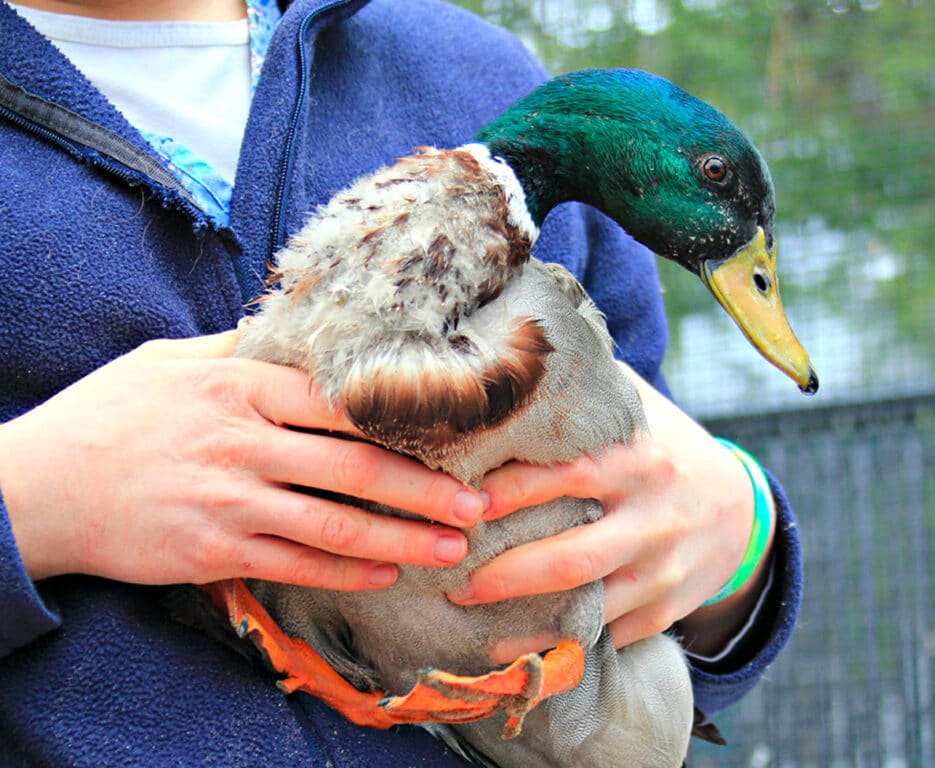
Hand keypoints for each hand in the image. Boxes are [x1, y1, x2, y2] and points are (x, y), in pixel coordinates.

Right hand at [0, 332, 485, 589]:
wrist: (39, 487)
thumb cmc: (112, 414)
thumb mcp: (173, 360)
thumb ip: (243, 349)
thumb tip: (300, 330)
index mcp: (241, 386)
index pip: (341, 400)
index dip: (405, 419)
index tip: (454, 432)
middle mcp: (243, 443)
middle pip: (355, 467)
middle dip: (425, 490)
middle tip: (478, 504)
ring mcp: (230, 502)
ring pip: (335, 525)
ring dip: (402, 538)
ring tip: (450, 546)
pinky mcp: (214, 552)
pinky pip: (296, 563)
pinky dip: (346, 570)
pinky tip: (386, 572)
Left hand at [450, 363, 773, 655]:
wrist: (740, 511)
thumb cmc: (667, 450)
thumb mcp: (638, 410)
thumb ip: (586, 391)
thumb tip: (514, 355)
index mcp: (638, 460)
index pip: (568, 474)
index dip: (511, 489)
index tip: (461, 498)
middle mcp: (653, 519)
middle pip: (572, 557)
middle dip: (505, 574)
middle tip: (450, 576)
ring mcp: (662, 571)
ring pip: (587, 607)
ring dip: (522, 622)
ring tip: (466, 618)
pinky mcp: (665, 610)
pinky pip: (608, 634)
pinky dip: (560, 642)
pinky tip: (516, 645)